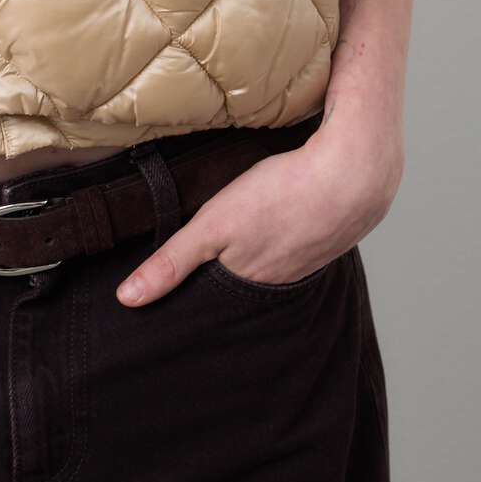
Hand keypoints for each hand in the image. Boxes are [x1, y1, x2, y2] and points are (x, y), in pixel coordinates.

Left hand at [115, 112, 403, 305]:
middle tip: (205, 271)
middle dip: (225, 281)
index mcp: (250, 283)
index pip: (215, 301)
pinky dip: (286, 236)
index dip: (196, 299)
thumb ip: (172, 261)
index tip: (171, 308)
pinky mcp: (327, 233)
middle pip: (243, 285)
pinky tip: (282, 222)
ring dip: (260, 255)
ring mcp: (308, 258)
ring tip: (244, 244)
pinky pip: (299, 243)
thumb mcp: (213, 225)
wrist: (353, 174)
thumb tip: (127, 300)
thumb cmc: (280, 196)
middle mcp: (280, 281)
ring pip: (273, 263)